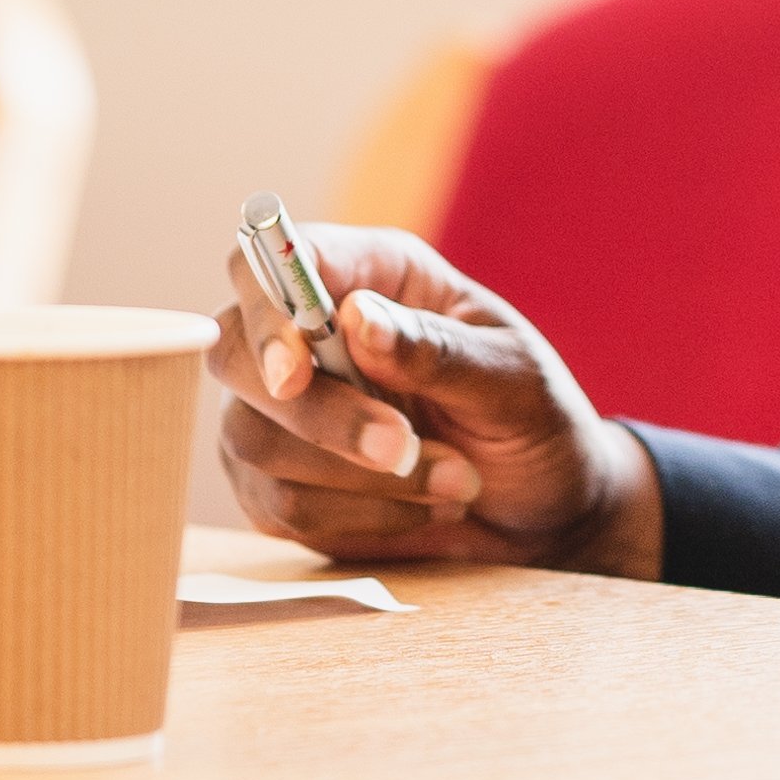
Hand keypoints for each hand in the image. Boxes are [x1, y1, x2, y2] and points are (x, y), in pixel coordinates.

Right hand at [212, 222, 663, 578]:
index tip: (297, 372)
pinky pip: (278, 507)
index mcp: (371, 274)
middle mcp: (311, 335)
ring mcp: (283, 413)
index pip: (270, 260)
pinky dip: (358, 518)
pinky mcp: (279, 484)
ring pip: (256, 441)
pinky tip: (420, 510)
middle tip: (402, 448)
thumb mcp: (513, 379)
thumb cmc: (535, 421)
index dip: (266, 310)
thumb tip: (356, 320)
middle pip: (235, 353)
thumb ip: (436, 349)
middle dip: (316, 414)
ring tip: (454, 482)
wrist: (545, 510)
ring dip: (362, 479)